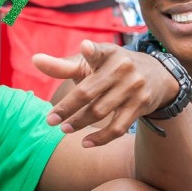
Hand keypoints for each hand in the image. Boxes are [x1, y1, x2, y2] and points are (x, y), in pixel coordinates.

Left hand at [33, 40, 178, 146]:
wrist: (157, 76)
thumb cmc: (111, 69)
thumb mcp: (90, 63)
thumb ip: (62, 66)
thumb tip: (34, 60)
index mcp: (107, 53)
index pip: (97, 52)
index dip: (91, 51)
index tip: (85, 47)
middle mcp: (122, 68)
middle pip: (88, 92)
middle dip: (67, 108)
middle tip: (49, 120)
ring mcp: (133, 88)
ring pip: (100, 111)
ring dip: (79, 123)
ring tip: (63, 129)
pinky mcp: (140, 106)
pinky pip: (118, 127)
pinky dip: (100, 138)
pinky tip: (85, 143)